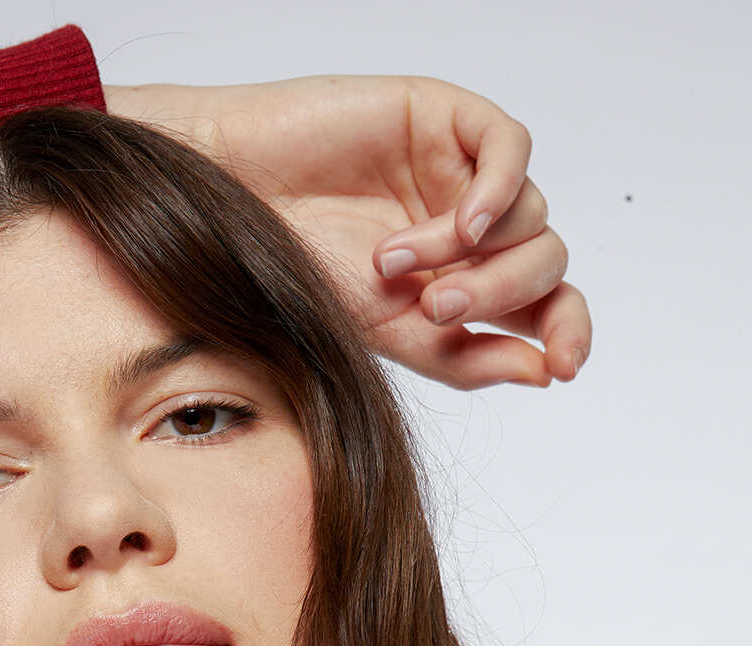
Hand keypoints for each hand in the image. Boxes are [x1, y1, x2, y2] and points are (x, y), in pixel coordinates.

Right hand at [104, 75, 589, 390]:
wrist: (232, 202)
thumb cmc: (289, 268)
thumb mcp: (383, 337)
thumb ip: (462, 356)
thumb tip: (543, 372)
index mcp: (462, 286)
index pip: (545, 308)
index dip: (566, 333)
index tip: (562, 366)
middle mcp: (471, 233)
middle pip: (545, 264)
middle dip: (501, 295)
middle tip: (433, 308)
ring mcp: (462, 175)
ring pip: (531, 215)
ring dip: (470, 254)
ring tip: (392, 264)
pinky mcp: (447, 118)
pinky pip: (511, 149)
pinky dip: (496, 192)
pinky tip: (458, 223)